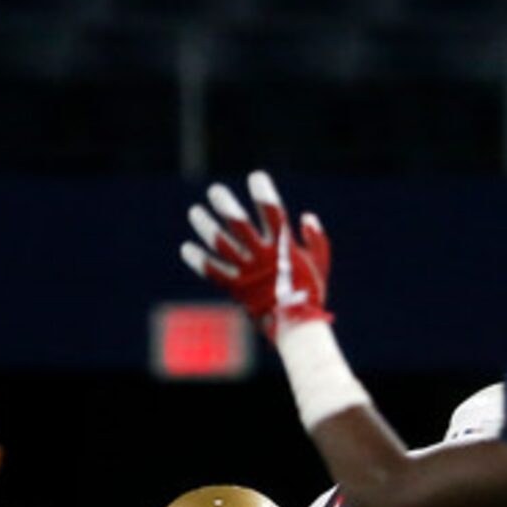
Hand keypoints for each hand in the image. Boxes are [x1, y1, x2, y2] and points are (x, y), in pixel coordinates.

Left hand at [181, 170, 331, 339]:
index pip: (273, 214)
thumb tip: (306, 217)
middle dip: (226, 206)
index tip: (256, 177)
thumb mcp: (320, 263)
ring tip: (195, 211)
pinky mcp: (236, 290)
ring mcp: (247, 273)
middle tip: (215, 191)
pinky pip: (213, 273)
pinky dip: (199, 260)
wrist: (296, 329)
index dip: (264, 194)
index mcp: (285, 248)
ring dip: (206, 227)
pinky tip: (186, 248)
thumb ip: (316, 239)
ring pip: (221, 245)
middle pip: (240, 226)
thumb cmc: (311, 294)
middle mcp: (263, 258)